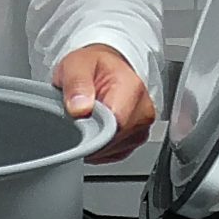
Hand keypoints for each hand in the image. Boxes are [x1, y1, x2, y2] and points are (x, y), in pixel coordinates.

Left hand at [54, 44, 156, 164]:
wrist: (103, 69)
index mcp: (132, 88)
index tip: (78, 122)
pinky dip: (99, 147)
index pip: (114, 125)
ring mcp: (142, 127)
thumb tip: (80, 108)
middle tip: (80, 117)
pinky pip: (113, 153)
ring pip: (112, 150)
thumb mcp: (76, 65)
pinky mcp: (136, 139)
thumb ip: (76, 84)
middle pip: (112, 141)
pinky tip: (96, 129)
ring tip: (90, 119)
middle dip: (90, 135)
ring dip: (94, 142)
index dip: (92, 130)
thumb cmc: (92, 67)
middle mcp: (142, 110)